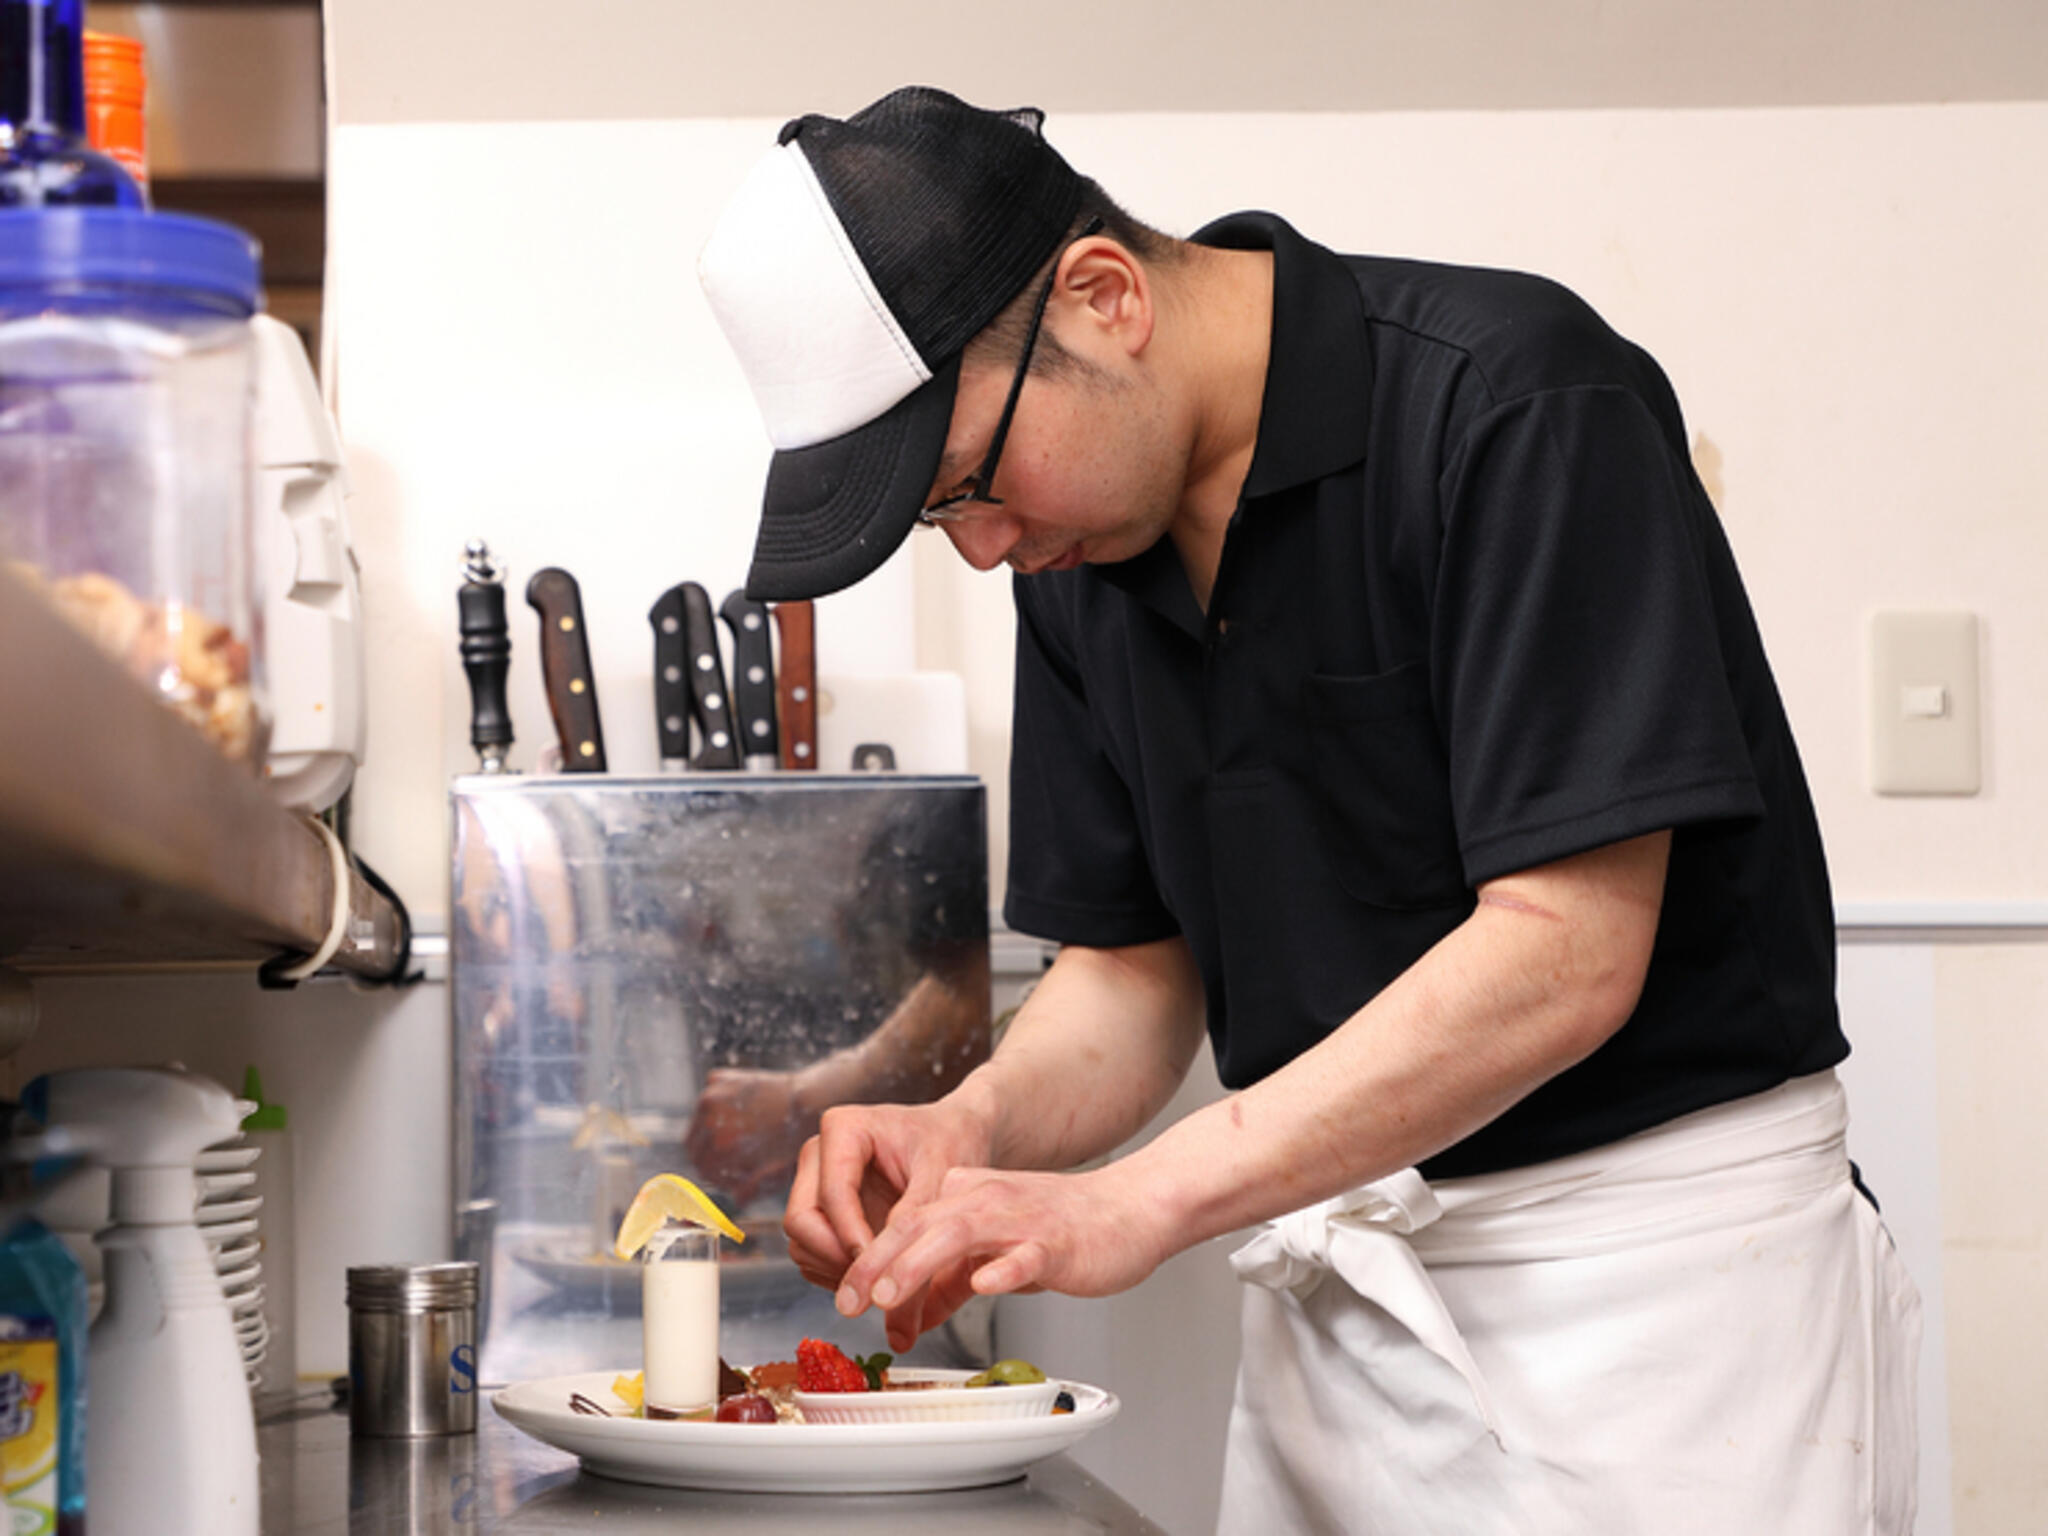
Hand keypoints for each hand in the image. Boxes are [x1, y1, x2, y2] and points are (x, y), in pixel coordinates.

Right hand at [684, 1068, 802, 1206]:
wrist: (808, 1100)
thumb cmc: (794, 1140)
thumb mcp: (773, 1177)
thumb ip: (748, 1191)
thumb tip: (736, 1200)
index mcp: (720, 1146)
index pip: (701, 1169)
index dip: (716, 1175)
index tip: (729, 1173)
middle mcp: (710, 1119)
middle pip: (693, 1147)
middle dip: (710, 1155)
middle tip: (732, 1156)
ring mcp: (712, 1095)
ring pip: (697, 1125)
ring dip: (710, 1133)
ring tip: (738, 1135)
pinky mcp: (717, 1079)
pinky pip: (707, 1102)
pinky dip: (716, 1108)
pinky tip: (740, 1114)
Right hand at [782, 1099, 994, 1330]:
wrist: (951, 1139)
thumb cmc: (947, 1144)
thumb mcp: (941, 1174)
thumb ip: (914, 1215)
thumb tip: (887, 1264)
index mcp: (844, 1129)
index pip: (832, 1193)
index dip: (853, 1235)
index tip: (883, 1264)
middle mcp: (818, 1156)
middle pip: (800, 1220)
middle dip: (837, 1256)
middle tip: (880, 1279)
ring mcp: (813, 1185)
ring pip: (801, 1244)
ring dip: (837, 1270)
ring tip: (886, 1276)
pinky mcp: (818, 1214)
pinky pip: (810, 1256)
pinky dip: (837, 1273)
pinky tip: (878, 1271)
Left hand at [834, 1162, 1175, 1349]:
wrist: (1130, 1209)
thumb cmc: (1064, 1230)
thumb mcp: (996, 1250)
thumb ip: (953, 1278)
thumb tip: (912, 1313)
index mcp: (968, 1197)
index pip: (905, 1224)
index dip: (868, 1259)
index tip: (841, 1296)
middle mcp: (987, 1201)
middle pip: (920, 1225)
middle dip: (877, 1263)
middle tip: (846, 1301)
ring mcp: (1021, 1220)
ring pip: (960, 1234)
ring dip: (919, 1263)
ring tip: (888, 1293)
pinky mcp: (1057, 1244)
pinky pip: (1026, 1255)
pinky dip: (1003, 1269)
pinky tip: (984, 1285)